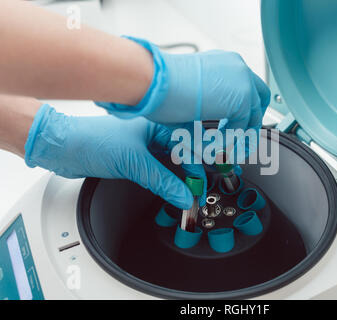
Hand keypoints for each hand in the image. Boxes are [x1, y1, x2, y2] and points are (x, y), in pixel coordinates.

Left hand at [24, 104, 205, 208]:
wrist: (63, 147)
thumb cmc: (93, 141)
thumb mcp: (134, 163)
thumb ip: (162, 182)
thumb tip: (183, 196)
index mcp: (158, 125)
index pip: (187, 147)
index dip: (196, 169)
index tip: (199, 188)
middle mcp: (153, 134)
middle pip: (182, 156)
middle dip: (191, 176)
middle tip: (196, 194)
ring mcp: (144, 146)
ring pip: (170, 164)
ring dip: (178, 180)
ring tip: (186, 195)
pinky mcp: (135, 158)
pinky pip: (157, 170)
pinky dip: (166, 181)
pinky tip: (171, 189)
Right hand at [96, 36, 270, 130]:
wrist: (152, 79)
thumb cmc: (160, 86)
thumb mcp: (191, 98)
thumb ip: (208, 111)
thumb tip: (212, 134)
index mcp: (225, 63)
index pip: (248, 89)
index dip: (244, 113)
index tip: (237, 130)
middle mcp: (237, 68)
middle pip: (260, 100)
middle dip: (250, 124)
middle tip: (239, 144)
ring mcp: (243, 81)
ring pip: (252, 116)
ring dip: (239, 136)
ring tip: (224, 151)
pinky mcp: (242, 98)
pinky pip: (243, 127)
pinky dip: (231, 140)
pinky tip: (215, 145)